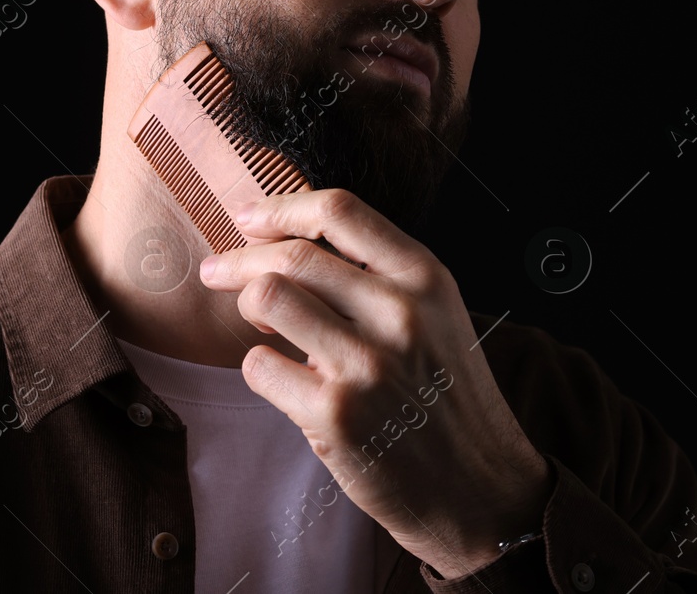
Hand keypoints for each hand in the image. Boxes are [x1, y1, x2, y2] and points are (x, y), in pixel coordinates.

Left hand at [198, 188, 553, 578]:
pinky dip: (260, 369)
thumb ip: (379, 277)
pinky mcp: (335, 415)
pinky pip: (260, 367)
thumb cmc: (446, 398)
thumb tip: (288, 245)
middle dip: (239, 258)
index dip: (282, 207)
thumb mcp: (437, 317)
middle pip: (292, 255)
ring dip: (247, 306)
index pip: (340, 211)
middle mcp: (399, 313)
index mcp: (426, 278)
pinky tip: (283, 380)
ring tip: (260, 326)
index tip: (249, 216)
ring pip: (268, 298)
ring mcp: (366, 364)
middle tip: (216, 269)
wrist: (480, 489)